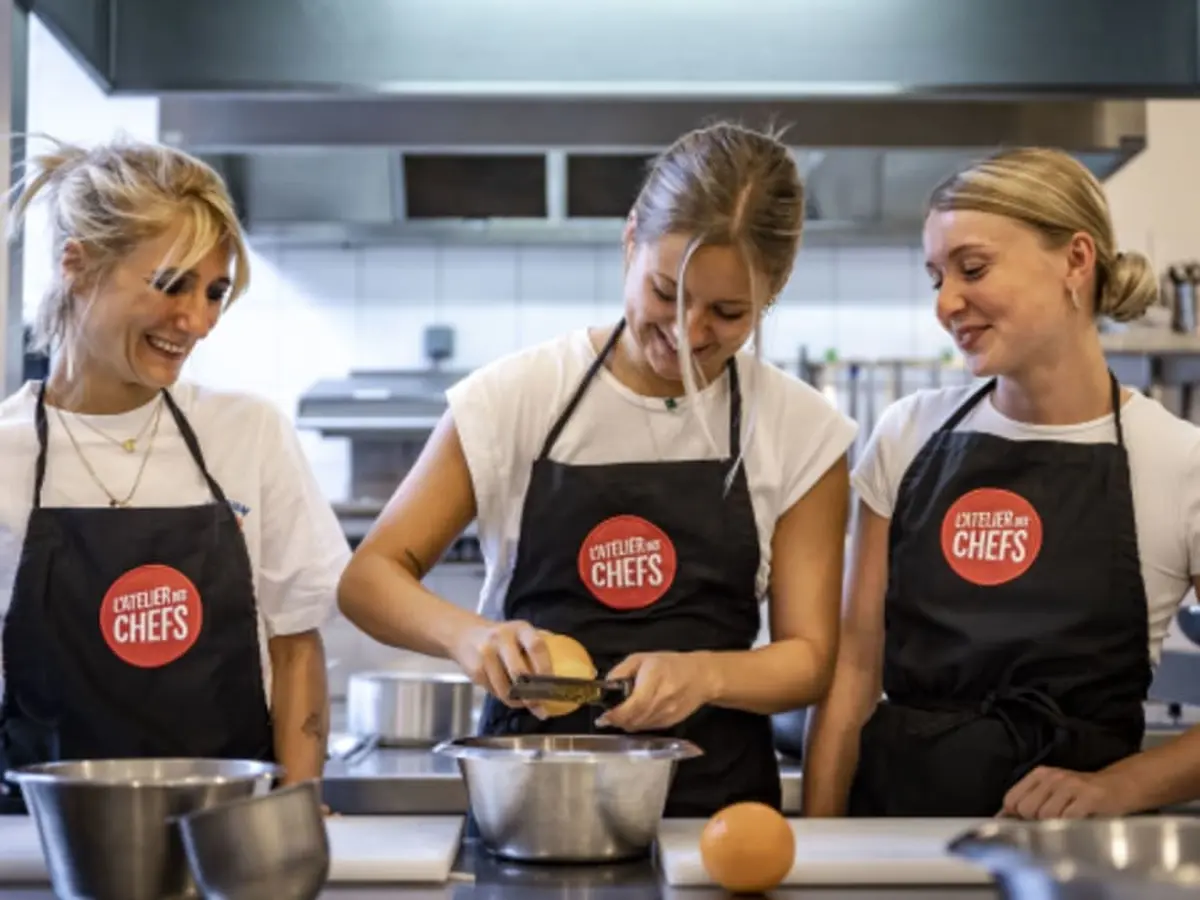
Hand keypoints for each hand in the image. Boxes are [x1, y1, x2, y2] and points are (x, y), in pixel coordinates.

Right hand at [451, 620, 552, 710]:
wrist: (465, 634)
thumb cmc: (503, 637)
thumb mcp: (521, 632)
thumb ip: (541, 644)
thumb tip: (572, 667)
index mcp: (520, 629)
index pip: (536, 646)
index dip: (546, 667)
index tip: (553, 685)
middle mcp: (502, 638)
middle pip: (519, 672)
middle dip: (531, 693)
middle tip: (541, 704)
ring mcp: (486, 654)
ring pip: (506, 688)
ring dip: (518, 701)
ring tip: (526, 704)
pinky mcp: (475, 670)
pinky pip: (494, 692)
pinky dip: (504, 698)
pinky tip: (509, 696)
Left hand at [596, 651, 714, 731]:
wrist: (701, 677)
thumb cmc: (670, 664)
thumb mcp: (642, 658)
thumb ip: (621, 671)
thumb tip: (605, 685)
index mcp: (655, 679)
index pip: (634, 704)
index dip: (617, 714)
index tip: (604, 715)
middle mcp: (662, 700)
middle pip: (634, 719)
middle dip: (617, 720)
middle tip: (607, 715)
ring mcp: (667, 714)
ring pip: (639, 726)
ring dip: (626, 723)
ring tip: (621, 713)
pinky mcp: (670, 723)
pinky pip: (647, 728)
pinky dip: (637, 723)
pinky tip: (636, 714)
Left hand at [1000, 766, 1134, 819]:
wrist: (1120, 786)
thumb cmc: (1082, 794)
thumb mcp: (1052, 792)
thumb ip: (1028, 801)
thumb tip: (1001, 819)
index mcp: (1039, 775)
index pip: (1011, 799)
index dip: (1015, 817)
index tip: (1025, 826)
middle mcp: (1052, 777)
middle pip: (1026, 809)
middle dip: (1034, 823)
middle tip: (1052, 824)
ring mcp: (1071, 785)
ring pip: (1045, 815)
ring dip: (1055, 826)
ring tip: (1068, 823)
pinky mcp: (1089, 796)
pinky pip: (1068, 818)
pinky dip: (1071, 827)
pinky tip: (1078, 824)